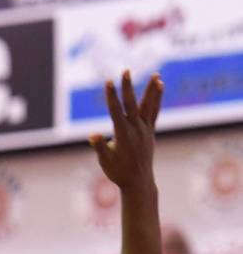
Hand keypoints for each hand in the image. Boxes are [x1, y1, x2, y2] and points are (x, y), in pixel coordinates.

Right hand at [89, 71, 162, 189]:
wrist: (138, 182)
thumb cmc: (119, 172)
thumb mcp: (105, 161)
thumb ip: (100, 146)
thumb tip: (93, 135)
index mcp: (123, 135)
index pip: (115, 111)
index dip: (112, 96)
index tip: (108, 82)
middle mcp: (136, 130)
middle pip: (132, 104)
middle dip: (128, 87)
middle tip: (126, 71)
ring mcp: (145, 130)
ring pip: (148, 106)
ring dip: (151, 89)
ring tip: (156, 74)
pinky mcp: (150, 131)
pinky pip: (154, 112)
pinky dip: (157, 99)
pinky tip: (160, 87)